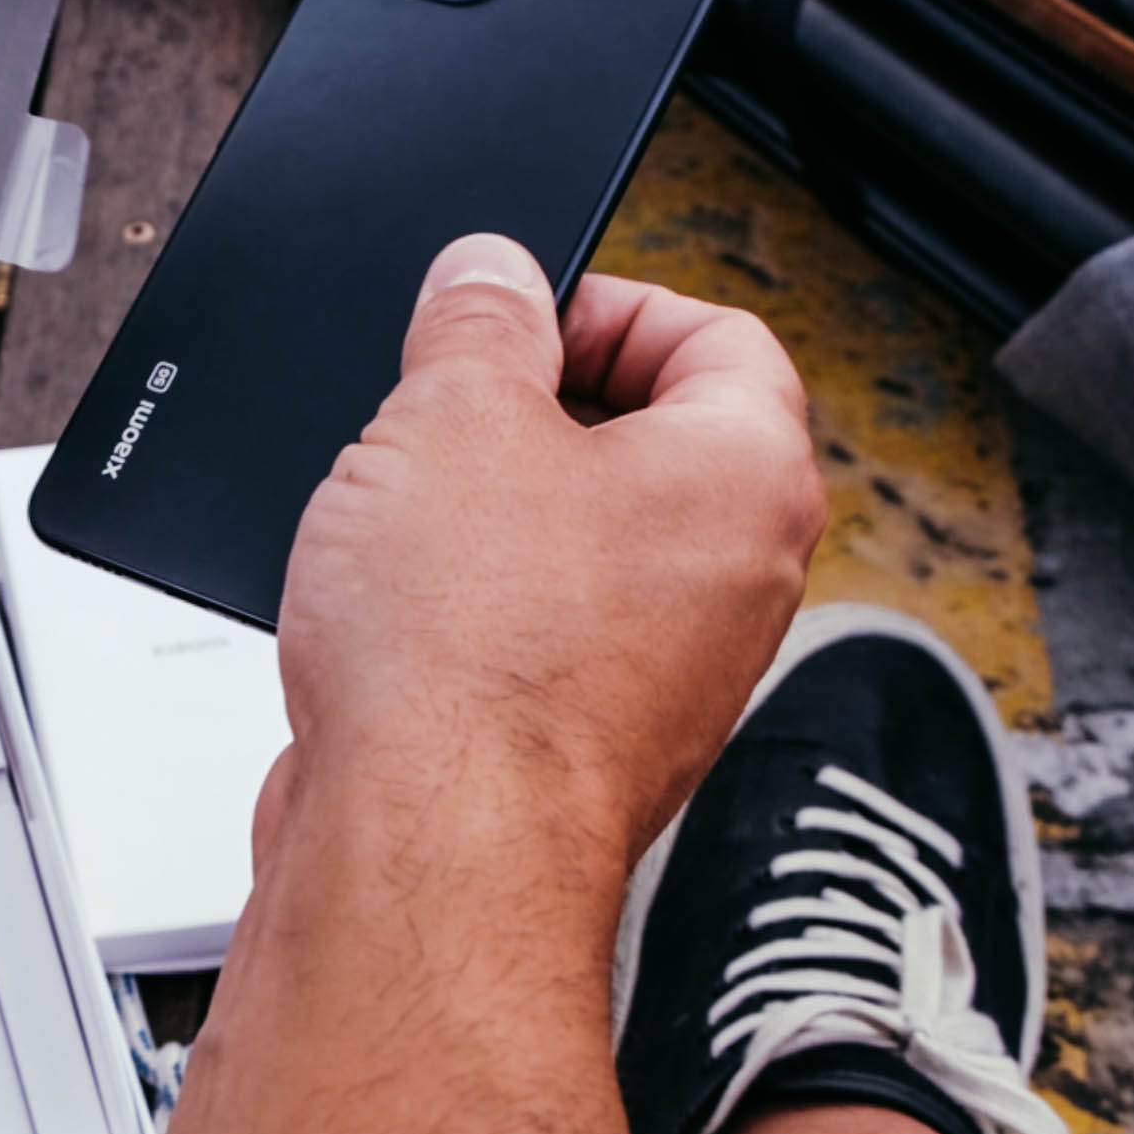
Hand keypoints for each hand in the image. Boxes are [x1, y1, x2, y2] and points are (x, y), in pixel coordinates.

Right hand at [267, 235, 825, 881]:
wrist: (426, 858)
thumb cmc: (473, 661)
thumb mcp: (451, 414)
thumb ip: (479, 321)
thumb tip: (490, 276)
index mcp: (747, 475)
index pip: (720, 335)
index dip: (604, 302)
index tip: (513, 312)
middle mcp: (734, 581)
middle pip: (647, 442)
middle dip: (529, 411)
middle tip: (439, 404)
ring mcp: (664, 675)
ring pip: (579, 545)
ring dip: (484, 515)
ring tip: (400, 514)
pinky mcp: (579, 745)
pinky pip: (532, 637)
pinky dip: (462, 613)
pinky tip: (386, 614)